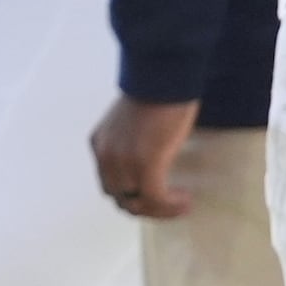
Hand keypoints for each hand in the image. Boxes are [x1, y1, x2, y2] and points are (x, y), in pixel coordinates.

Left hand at [90, 95, 197, 218]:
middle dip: (144, 205)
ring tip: (180, 204)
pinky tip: (185, 200)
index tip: (155, 192)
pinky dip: (170, 205)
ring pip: (137, 203)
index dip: (131, 193)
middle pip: (119, 197)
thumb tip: (153, 152)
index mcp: (100, 144)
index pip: (109, 182)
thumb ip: (133, 138)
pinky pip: (156, 198)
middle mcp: (106, 156)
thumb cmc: (156, 89)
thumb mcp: (134, 119)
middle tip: (169, 204)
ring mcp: (124, 162)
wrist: (164, 76)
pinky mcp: (145, 165)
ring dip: (159, 209)